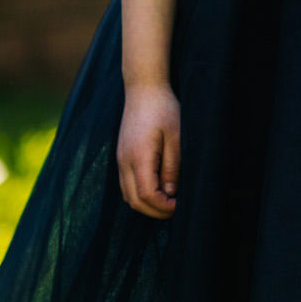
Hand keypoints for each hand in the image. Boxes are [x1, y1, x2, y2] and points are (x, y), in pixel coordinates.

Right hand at [116, 85, 180, 218]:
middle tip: (176, 209)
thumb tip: (171, 192)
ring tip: (168, 201)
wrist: (143, 90)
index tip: (180, 206)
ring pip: (128, 194)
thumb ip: (172, 166)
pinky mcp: (121, 156)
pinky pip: (126, 184)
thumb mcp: (176, 137)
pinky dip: (139, 193)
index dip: (163, 206)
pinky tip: (158, 188)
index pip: (146, 195)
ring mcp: (120, 160)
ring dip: (146, 203)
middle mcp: (124, 162)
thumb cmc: (164, 110)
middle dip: (155, 211)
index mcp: (138, 158)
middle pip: (134, 200)